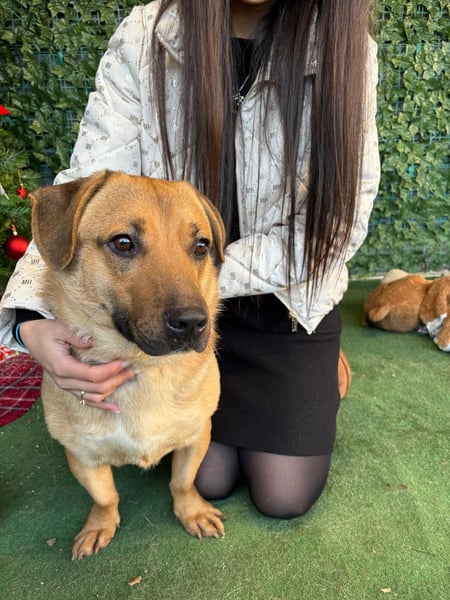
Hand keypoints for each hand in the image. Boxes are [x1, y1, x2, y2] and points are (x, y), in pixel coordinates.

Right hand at [19, 319, 135, 411]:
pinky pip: (87, 401)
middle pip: (96, 387)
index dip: (110, 370)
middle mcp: (64, 381)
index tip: (125, 362)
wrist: (31, 337)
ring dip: (113, 389)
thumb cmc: (45, 331)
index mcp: (62, 367)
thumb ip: (75, 336)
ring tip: (129, 378)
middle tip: (133, 369)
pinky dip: (102, 406)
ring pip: (94, 396)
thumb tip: (91, 341)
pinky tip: (116, 408)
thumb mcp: (59, 328)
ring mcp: (67, 387)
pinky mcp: (70, 387)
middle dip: (117, 379)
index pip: (92, 374)